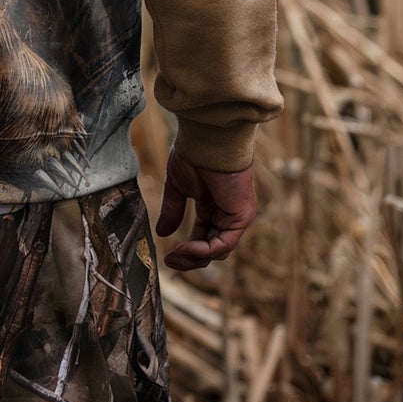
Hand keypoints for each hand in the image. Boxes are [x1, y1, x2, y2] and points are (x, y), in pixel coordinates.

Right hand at [156, 150, 255, 270]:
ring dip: (195, 257)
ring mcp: (234, 217)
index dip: (185, 251)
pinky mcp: (241, 217)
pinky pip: (224, 244)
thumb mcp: (178, 187)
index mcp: (212, 207)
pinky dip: (205, 250)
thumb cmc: (193, 155)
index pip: (202, 238)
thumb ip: (173, 210)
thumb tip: (162, 233)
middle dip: (189, 260)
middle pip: (210, 250)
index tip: (167, 258)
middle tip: (170, 261)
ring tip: (177, 253)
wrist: (207, 140)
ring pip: (218, 252)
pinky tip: (187, 246)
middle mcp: (225, 214)